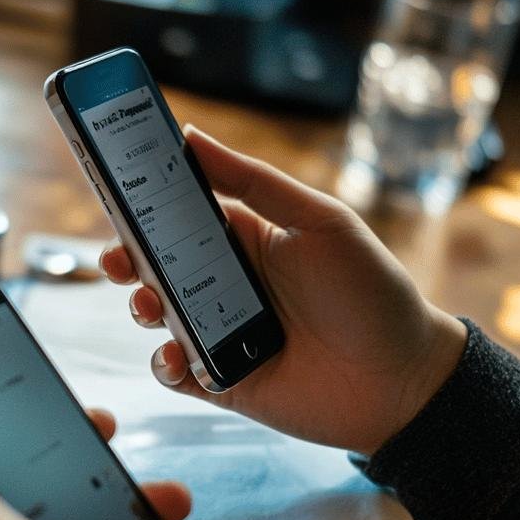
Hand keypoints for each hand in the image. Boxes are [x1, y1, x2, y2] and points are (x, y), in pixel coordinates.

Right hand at [102, 126, 466, 454]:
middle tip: (117, 258)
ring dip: (142, 307)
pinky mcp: (222, 381)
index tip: (114, 191)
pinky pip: (176, 372)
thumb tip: (192, 138)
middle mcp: (228, 285)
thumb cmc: (372, 292)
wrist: (404, 380)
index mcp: (247, 239)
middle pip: (158, 266)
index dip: (146, 205)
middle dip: (128, 259)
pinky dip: (165, 365)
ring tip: (149, 305)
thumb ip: (254, 183)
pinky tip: (176, 357)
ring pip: (159, 317)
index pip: (182, 215)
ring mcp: (222, 334)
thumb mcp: (319, 222)